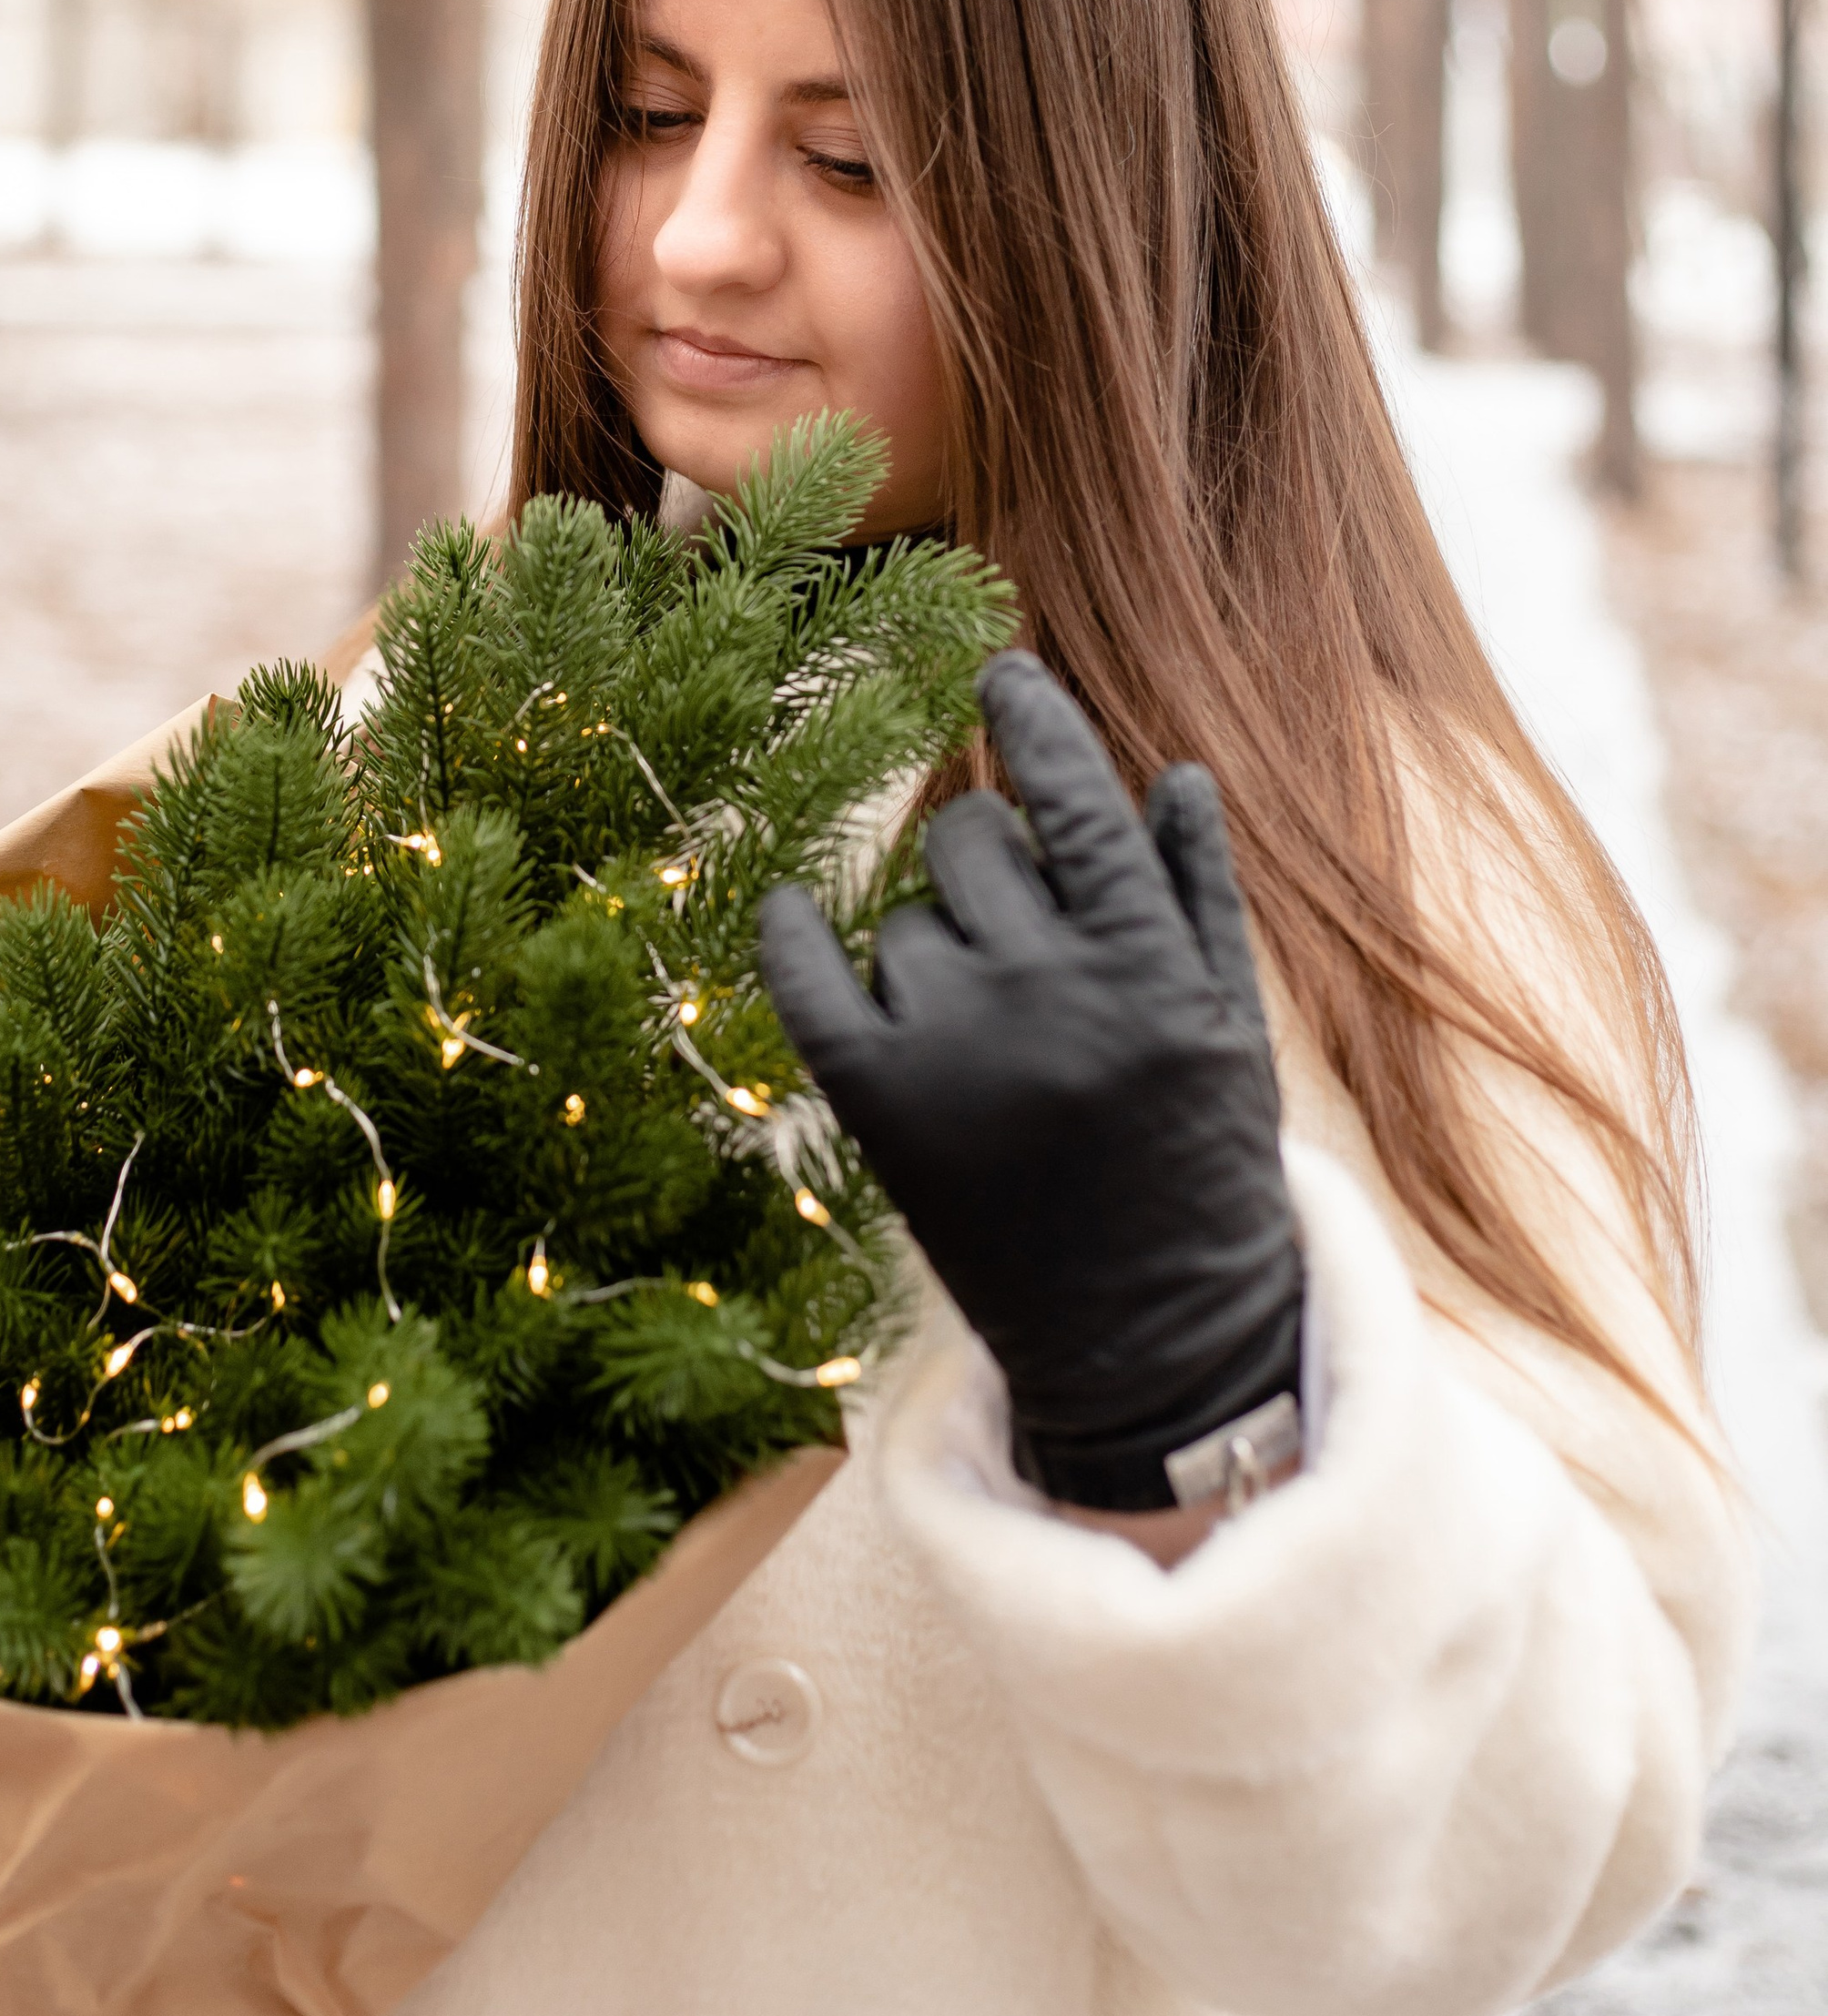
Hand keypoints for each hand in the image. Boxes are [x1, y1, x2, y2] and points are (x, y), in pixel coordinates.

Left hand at [758, 653, 1302, 1511]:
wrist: (1152, 1343)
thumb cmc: (1198, 1167)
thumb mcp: (1231, 1030)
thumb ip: (1202, 898)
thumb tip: (1174, 774)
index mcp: (1147, 964)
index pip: (1073, 799)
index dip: (1031, 721)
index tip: (997, 672)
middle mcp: (1050, 993)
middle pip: (971, 845)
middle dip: (986, 860)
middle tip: (1018, 931)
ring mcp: (958, 1051)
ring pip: (904, 922)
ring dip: (933, 950)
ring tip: (989, 1040)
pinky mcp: (879, 1110)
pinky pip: (809, 980)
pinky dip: (787, 937)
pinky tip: (784, 909)